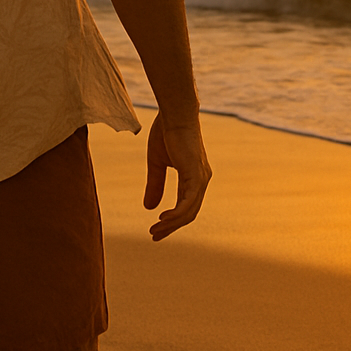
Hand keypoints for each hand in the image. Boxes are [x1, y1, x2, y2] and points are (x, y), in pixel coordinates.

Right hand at [143, 112, 211, 240]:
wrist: (174, 114)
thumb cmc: (167, 133)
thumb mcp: (157, 163)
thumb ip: (155, 185)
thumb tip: (148, 208)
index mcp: (194, 178)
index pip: (186, 206)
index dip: (172, 221)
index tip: (156, 230)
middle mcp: (201, 180)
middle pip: (189, 213)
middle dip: (171, 227)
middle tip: (155, 236)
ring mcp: (201, 178)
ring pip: (189, 211)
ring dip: (171, 224)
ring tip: (155, 230)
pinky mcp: (196, 175)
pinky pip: (188, 202)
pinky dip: (177, 214)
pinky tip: (163, 219)